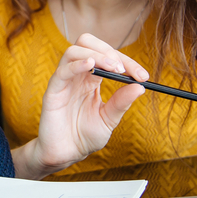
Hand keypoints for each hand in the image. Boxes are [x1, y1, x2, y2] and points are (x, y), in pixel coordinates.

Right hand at [13, 34, 148, 179]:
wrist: (67, 154)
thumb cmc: (84, 136)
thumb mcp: (109, 119)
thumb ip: (121, 102)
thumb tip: (140, 87)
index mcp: (91, 79)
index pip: (108, 57)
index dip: (127, 62)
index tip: (143, 76)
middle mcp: (77, 75)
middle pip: (87, 43)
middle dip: (108, 50)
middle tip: (123, 68)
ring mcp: (64, 81)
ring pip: (75, 51)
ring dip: (97, 55)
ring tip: (113, 68)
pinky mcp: (53, 91)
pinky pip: (63, 71)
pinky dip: (78, 64)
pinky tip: (91, 66)